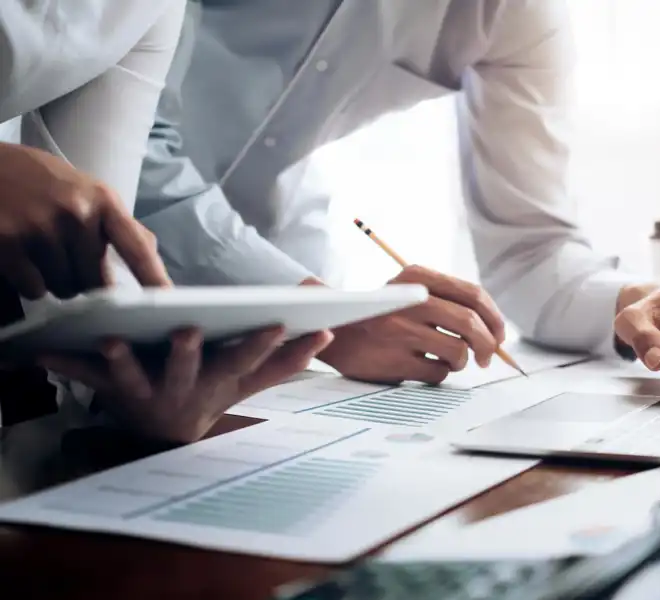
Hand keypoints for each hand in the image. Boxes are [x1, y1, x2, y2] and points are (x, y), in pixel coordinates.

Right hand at [0, 143, 170, 298]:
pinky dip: (29, 282)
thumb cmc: (39, 181)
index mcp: (103, 200)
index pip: (138, 248)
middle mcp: (76, 213)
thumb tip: (151, 254)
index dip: (155, 278)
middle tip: (64, 254)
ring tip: (40, 249)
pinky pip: (34, 289)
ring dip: (55, 280)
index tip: (169, 302)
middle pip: (97, 281)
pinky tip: (20, 256)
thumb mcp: (85, 190)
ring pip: (65, 288)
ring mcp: (41, 228)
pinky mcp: (8, 243)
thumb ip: (116, 223)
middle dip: (84, 278)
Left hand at [39, 326, 332, 441]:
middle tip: (189, 332)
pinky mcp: (111, 388)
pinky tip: (40, 351)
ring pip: (133, 376)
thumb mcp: (249, 380)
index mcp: (220, 381)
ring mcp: (145, 391)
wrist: (166, 430)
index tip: (280, 323)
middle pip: (188, 370)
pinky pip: (84, 375)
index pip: (247, 361)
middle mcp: (184, 389)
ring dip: (121, 360)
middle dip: (189, 353)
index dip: (264, 345)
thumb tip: (327, 335)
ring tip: (112, 340)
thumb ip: (285, 359)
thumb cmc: (212, 392)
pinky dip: (64, 362)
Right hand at [312, 266, 505, 384]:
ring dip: (461, 361)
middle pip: (470, 323)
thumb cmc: (385, 316)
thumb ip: (450, 301)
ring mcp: (400, 331)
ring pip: (458, 351)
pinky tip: (423, 366)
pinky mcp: (395, 360)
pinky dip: (439, 373)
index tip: (499, 334)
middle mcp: (409, 300)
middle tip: (487, 357)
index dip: (495, 318)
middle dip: (489, 345)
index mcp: (417, 276)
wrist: (335, 333)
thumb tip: (497, 331)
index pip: (473, 294)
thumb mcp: (410, 292)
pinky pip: (439, 372)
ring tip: (448, 360)